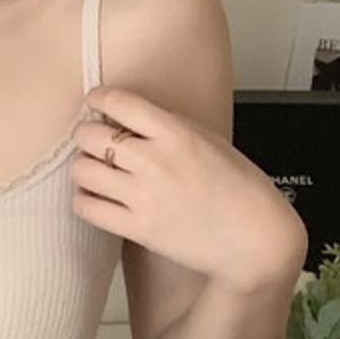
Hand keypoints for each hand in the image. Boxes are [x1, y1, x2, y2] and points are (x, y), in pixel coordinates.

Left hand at [70, 84, 306, 291]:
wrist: (256, 240)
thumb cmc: (241, 190)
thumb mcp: (211, 141)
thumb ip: (170, 126)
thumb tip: (131, 117)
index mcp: (177, 134)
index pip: (119, 102)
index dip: (98, 98)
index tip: (95, 101)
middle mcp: (156, 162)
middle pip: (91, 136)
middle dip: (86, 135)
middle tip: (93, 141)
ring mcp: (145, 197)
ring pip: (83, 171)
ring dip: (83, 167)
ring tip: (94, 171)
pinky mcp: (138, 229)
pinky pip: (88, 208)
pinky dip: (85, 199)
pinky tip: (97, 197)